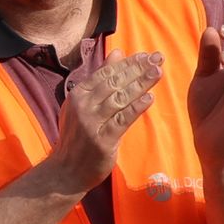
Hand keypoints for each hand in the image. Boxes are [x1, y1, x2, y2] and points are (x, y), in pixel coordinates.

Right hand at [54, 49, 167, 190]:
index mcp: (78, 94)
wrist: (66, 170)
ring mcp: (91, 122)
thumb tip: (116, 53)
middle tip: (158, 58)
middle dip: (137, 69)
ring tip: (158, 73)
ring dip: (140, 84)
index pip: (105, 73)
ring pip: (119, 98)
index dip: (127, 63)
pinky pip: (122, 119)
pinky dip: (136, 107)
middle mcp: (83, 105)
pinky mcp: (102, 139)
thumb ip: (101, 79)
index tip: (146, 55)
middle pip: (114, 83)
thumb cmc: (78, 136)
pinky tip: (149, 98)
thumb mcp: (84, 104)